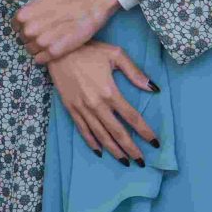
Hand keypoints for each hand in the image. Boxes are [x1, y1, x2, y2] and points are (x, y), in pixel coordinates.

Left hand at [11, 0, 119, 64]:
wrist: (90, 5)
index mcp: (24, 14)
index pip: (15, 25)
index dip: (24, 24)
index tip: (34, 22)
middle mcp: (30, 30)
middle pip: (22, 39)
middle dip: (30, 35)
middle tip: (43, 30)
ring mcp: (42, 42)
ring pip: (31, 50)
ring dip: (36, 46)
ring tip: (48, 39)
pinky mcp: (54, 52)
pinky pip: (40, 59)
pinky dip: (43, 56)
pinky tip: (51, 48)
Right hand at [47, 44, 159, 164]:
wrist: (56, 50)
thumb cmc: (88, 49)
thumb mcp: (115, 54)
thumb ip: (135, 72)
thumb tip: (154, 88)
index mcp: (110, 92)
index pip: (132, 117)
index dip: (145, 132)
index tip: (155, 143)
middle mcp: (97, 105)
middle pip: (118, 132)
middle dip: (131, 148)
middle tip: (141, 161)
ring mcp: (82, 108)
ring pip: (101, 135)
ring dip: (114, 150)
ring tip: (124, 161)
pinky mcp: (70, 108)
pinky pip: (83, 130)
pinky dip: (92, 142)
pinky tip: (100, 151)